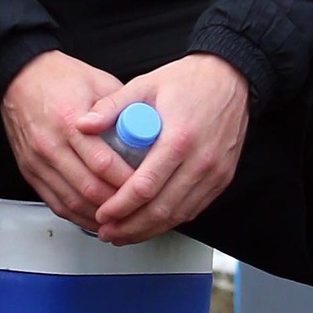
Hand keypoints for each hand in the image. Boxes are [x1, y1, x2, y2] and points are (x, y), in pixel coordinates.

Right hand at [0, 51, 132, 229]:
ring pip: (73, 202)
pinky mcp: (30, 171)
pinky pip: (55, 203)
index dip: (128, 181)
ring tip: (122, 218)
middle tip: (139, 207)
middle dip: (118, 204)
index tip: (147, 186)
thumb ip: (122, 108)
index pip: (104, 164)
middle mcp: (50, 144)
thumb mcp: (98, 82)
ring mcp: (38, 161)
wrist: (19, 76)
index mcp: (69, 121)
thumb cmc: (58, 77)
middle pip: (89, 189)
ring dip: (100, 216)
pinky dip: (78, 216)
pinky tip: (96, 218)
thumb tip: (147, 129)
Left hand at [78, 53, 248, 244]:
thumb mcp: (145, 85)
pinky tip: (152, 223)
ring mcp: (215, 173)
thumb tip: (82, 124)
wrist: (230, 78)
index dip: (121, 206)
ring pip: (180, 214)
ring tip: (124, 234)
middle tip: (108, 233)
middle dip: (131, 227)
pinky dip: (171, 220)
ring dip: (150, 229)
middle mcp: (200, 160)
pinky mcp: (223, 178)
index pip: (145, 186)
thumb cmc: (187, 81)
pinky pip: (195, 208)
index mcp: (178, 138)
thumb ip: (112, 106)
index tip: (102, 213)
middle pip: (162, 209)